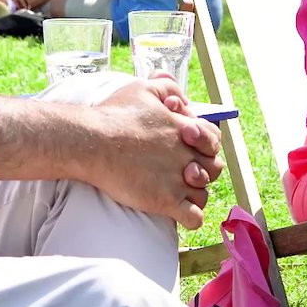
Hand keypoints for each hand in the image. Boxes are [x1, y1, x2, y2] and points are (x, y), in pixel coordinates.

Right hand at [85, 78, 223, 228]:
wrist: (92, 142)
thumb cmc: (115, 114)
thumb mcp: (144, 89)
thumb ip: (168, 88)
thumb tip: (181, 99)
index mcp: (186, 130)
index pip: (214, 140)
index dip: (204, 143)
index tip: (187, 145)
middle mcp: (187, 155)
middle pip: (213, 168)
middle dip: (203, 170)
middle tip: (183, 170)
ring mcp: (178, 180)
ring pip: (203, 194)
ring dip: (195, 194)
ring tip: (177, 191)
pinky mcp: (165, 201)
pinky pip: (194, 217)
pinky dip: (191, 218)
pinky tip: (178, 213)